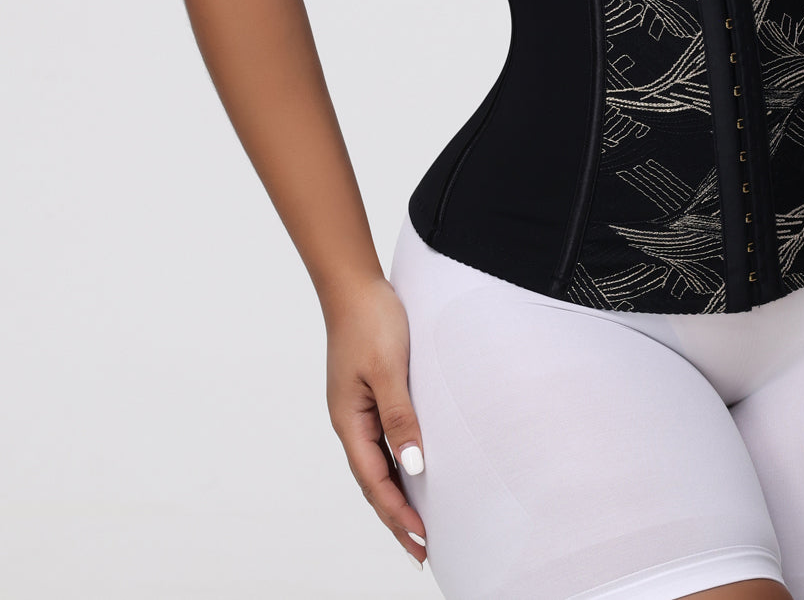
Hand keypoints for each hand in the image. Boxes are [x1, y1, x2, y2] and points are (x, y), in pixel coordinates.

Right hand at [324, 278, 428, 567]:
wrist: (355, 284)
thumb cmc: (371, 321)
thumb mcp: (389, 370)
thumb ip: (400, 417)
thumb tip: (414, 466)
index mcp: (350, 421)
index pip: (376, 481)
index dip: (399, 513)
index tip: (422, 541)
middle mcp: (351, 421)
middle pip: (374, 481)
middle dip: (396, 517)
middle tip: (423, 550)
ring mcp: (358, 409)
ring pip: (378, 464)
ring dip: (397, 494)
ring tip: (418, 524)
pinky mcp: (369, 394)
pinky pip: (383, 442)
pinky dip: (397, 464)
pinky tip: (412, 471)